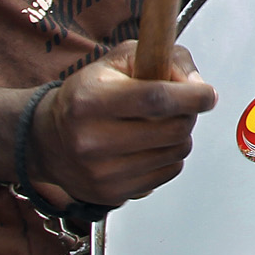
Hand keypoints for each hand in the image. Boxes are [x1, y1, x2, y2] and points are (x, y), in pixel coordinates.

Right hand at [27, 42, 215, 206]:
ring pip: (177, 152)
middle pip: (174, 129)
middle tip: (177, 105)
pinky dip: (168, 156)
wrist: (48, 139)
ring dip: (179, 135)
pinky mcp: (112, 194)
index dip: (191, 96)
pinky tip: (147, 146)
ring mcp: (102, 172)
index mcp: (90, 101)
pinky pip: (169, 172)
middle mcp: (92, 140)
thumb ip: (163, 59)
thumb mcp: (118, 61)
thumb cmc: (87, 96)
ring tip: (156, 125)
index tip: (207, 94)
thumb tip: (197, 83)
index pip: (156, 99)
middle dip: (188, 113)